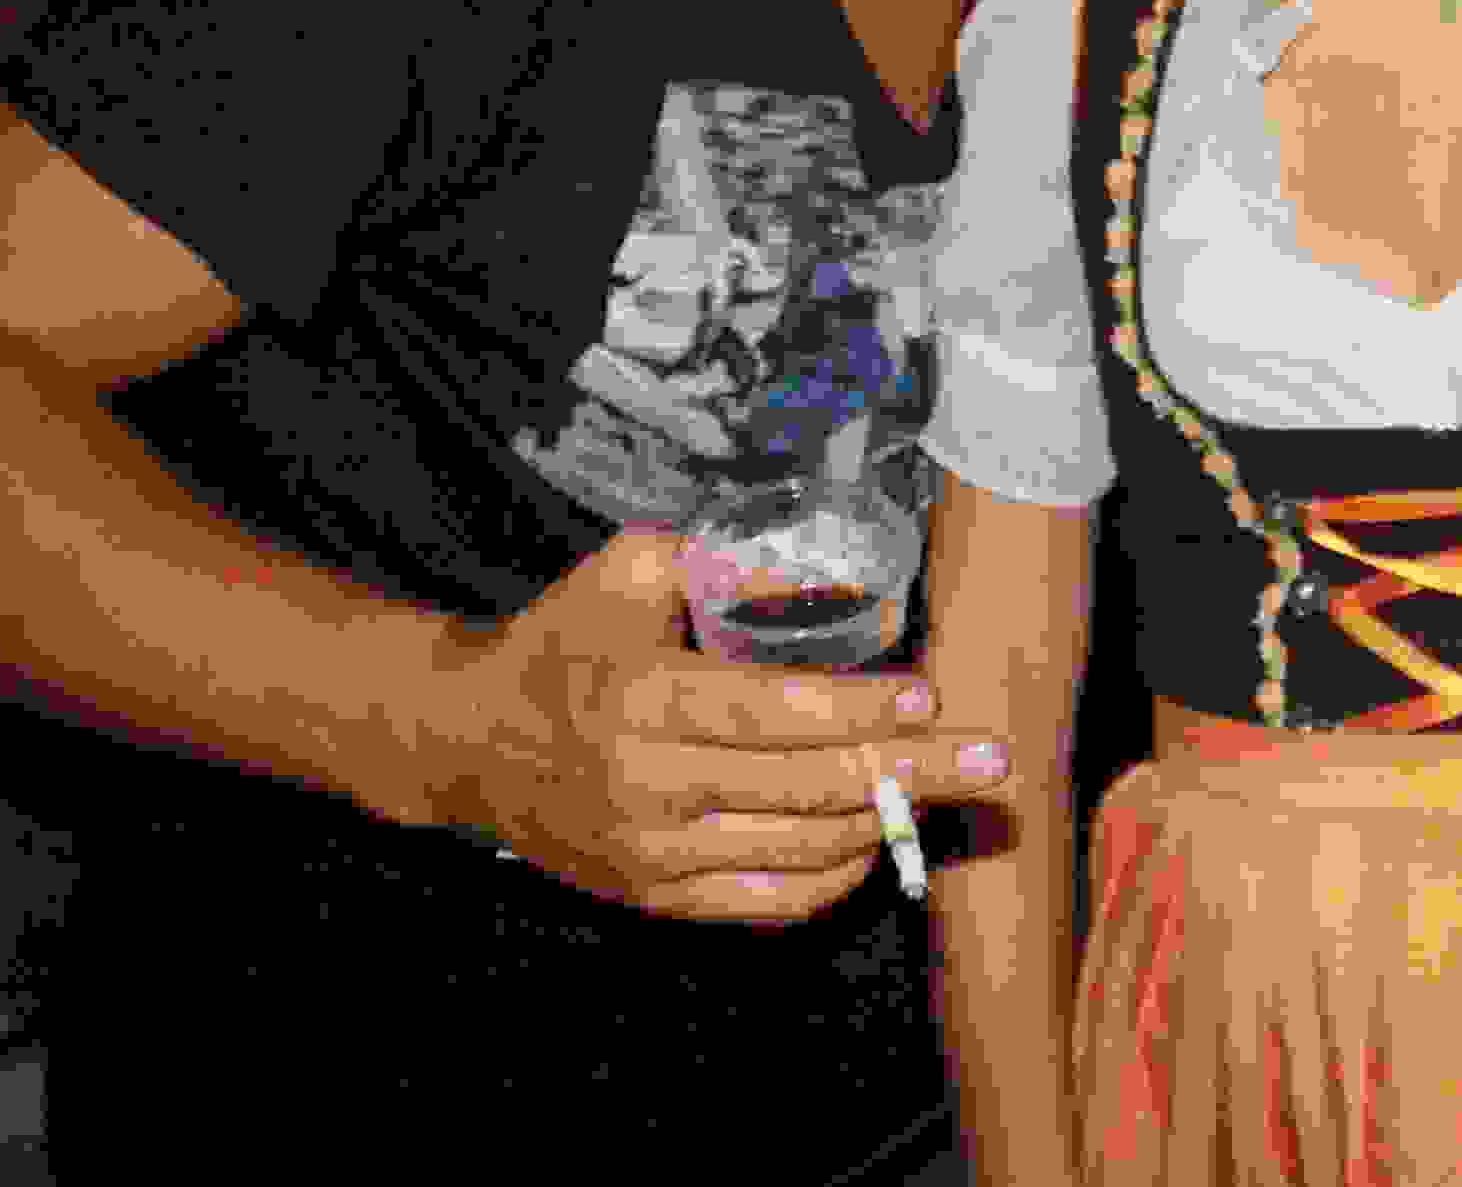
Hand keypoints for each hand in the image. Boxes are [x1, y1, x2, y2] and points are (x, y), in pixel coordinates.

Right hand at [412, 528, 1011, 924]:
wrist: (470, 740)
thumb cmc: (561, 639)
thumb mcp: (623, 570)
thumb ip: (712, 559)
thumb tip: (811, 565)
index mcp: (642, 699)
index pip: (772, 712)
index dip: (857, 707)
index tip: (929, 693)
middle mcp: (649, 787)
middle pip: (805, 788)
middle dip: (911, 770)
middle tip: (992, 756)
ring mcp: (653, 854)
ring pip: (797, 851)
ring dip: (883, 819)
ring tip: (947, 786)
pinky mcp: (655, 896)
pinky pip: (763, 903)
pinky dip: (831, 876)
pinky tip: (873, 837)